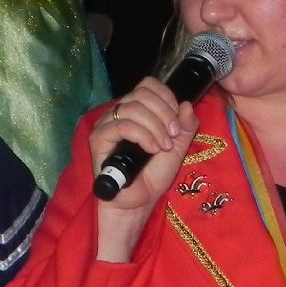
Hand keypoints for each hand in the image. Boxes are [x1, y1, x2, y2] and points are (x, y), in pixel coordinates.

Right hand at [91, 78, 199, 261]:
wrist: (138, 201)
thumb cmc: (153, 175)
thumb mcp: (177, 148)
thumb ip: (185, 127)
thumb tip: (187, 104)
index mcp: (136, 110)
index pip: (148, 85)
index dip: (166, 97)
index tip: (177, 121)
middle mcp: (119, 113)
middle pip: (141, 93)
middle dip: (164, 113)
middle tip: (173, 136)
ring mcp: (107, 124)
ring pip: (132, 108)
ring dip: (155, 126)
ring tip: (163, 147)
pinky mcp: (98, 139)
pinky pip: (121, 125)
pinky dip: (142, 134)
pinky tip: (151, 149)